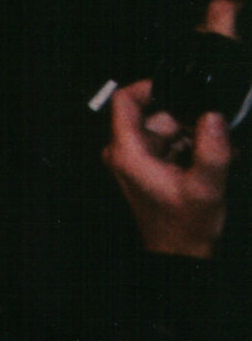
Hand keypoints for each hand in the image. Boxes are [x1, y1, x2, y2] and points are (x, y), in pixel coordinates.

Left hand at [104, 78, 228, 257]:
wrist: (180, 253)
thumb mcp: (206, 188)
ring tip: (215, 155)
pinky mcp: (148, 168)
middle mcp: (126, 153)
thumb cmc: (184, 228)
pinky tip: (208, 162)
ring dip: (193, 138)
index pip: (124, 100)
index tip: (180, 89)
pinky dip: (189, 149)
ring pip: (166, 130)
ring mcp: (136, 160)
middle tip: (212, 138)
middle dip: (187, 122)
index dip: (150, 87)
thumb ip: (213, 151)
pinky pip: (169, 145)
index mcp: (129, 152)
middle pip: (154, 116)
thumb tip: (213, 118)